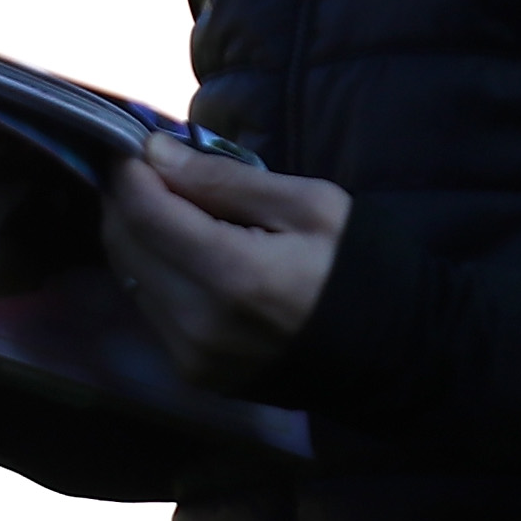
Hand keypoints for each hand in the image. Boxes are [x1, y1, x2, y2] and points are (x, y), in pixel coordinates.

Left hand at [101, 132, 347, 388]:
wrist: (395, 356)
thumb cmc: (357, 269)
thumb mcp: (308, 206)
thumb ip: (225, 180)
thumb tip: (155, 154)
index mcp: (234, 275)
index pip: (143, 212)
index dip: (129, 171)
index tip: (137, 146)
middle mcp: (200, 323)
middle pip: (125, 244)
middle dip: (127, 199)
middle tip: (154, 172)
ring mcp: (194, 356)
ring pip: (130, 277)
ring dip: (138, 236)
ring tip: (173, 210)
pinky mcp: (196, 374)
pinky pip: (151, 309)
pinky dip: (156, 272)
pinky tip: (188, 255)